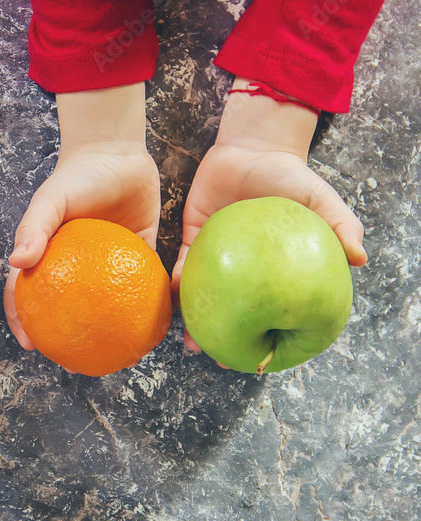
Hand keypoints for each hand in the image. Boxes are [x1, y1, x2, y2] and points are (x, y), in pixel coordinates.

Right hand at [4, 84, 160, 351]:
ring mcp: (107, 265)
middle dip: (70, 341)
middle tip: (77, 364)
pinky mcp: (139, 255)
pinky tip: (156, 328)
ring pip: (107, 306)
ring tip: (122, 356)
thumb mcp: (49, 200)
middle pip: (68, 310)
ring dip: (112, 333)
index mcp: (49, 257)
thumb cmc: (77, 175)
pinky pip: (143, 285)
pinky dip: (148, 307)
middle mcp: (76, 266)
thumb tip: (16, 263)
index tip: (32, 345)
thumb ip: (34, 228)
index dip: (23, 322)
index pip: (28, 295)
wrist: (118, 151)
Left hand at [171, 78, 367, 352]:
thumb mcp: (320, 200)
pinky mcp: (193, 237)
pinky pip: (182, 263)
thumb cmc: (289, 177)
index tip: (259, 361)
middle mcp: (243, 269)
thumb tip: (360, 258)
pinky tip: (172, 292)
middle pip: (231, 310)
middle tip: (212, 357)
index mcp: (273, 269)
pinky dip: (176, 278)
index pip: (272, 310)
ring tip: (188, 340)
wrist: (253, 147)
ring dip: (193, 317)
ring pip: (203, 294)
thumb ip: (340, 225)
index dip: (266, 338)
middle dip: (221, 337)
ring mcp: (217, 256)